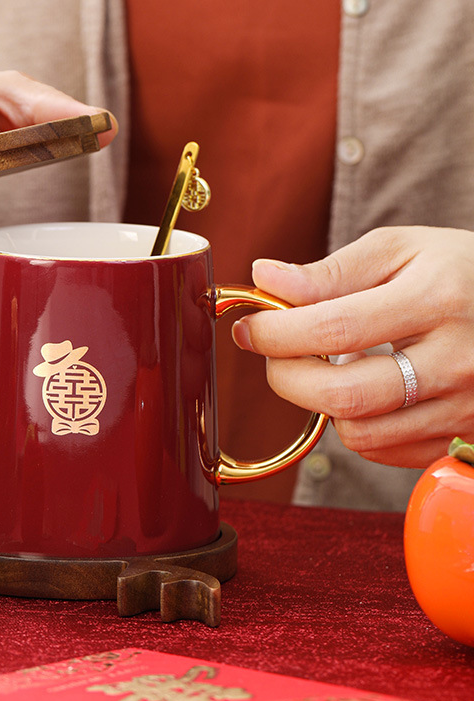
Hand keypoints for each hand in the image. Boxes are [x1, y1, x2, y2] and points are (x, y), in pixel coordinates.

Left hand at [231, 226, 473, 466]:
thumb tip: (264, 279)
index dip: (277, 333)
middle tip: (274, 353)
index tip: (249, 328)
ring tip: (326, 367)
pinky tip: (364, 390)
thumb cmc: (459, 271)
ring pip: (361, 433)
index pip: (335, 328)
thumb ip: (331, 271)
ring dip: (321, 403)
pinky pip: (386, 451)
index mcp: (439, 298)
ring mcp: (467, 406)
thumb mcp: (402, 249)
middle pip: (343, 395)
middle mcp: (459, 359)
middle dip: (285, 377)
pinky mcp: (465, 436)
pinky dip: (357, 425)